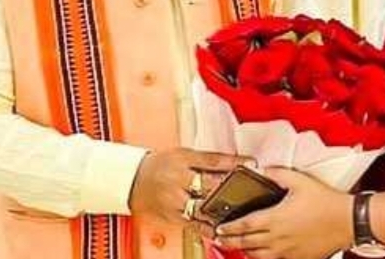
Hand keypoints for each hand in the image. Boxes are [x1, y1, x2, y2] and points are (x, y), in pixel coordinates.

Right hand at [129, 148, 249, 224]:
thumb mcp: (182, 154)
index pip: (212, 160)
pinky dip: (209, 227)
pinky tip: (222, 230)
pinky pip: (193, 224)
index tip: (252, 163)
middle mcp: (178, 180)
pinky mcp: (172, 216)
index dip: (234, 162)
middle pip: (209, 185)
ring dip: (223, 209)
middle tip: (251, 189)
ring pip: (203, 207)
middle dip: (231, 188)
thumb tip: (234, 162)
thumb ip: (206, 160)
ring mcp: (175, 200)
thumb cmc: (160, 164)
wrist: (131, 180)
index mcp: (182, 159)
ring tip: (241, 211)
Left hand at [214, 168, 353, 258]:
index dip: (229, 227)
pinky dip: (262, 257)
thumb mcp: (300, 180)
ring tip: (237, 246)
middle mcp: (278, 238)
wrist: (346, 221)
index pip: (244, 225)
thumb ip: (277, 173)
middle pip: (246, 242)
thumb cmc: (325, 201)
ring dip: (244, 250)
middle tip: (219, 239)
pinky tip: (262, 253)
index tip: (219, 228)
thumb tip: (261, 169)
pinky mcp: (297, 258)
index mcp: (275, 218)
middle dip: (230, 240)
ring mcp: (287, 251)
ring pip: (258, 255)